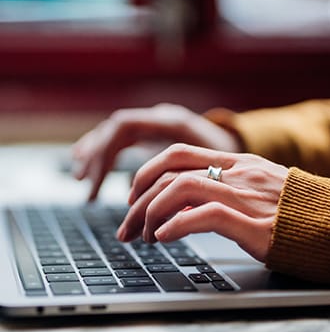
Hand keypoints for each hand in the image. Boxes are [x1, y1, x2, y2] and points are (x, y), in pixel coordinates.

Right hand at [72, 103, 241, 200]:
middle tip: (86, 189)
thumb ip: (187, 187)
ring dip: (97, 156)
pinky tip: (89, 163)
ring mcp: (159, 123)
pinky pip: (124, 139)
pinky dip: (106, 153)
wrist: (247, 145)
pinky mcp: (158, 134)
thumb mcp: (215, 174)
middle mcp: (163, 117)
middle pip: (116, 131)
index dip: (108, 155)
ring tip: (80, 178)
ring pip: (117, 133)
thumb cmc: (236, 162)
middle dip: (98, 160)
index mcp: (174, 122)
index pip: (125, 128)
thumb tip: (159, 214)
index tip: (100, 185)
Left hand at [117, 143, 288, 261]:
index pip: (178, 154)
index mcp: (239, 163)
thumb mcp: (262, 189)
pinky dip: (176, 226)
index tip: (134, 197)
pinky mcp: (253, 225)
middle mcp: (238, 174)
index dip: (147, 172)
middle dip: (138, 199)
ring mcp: (246, 197)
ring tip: (143, 237)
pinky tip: (164, 238)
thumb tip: (186, 204)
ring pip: (180, 189)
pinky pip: (204, 216)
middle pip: (170, 171)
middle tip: (126, 226)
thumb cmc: (299, 212)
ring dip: (151, 213)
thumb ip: (227, 189)